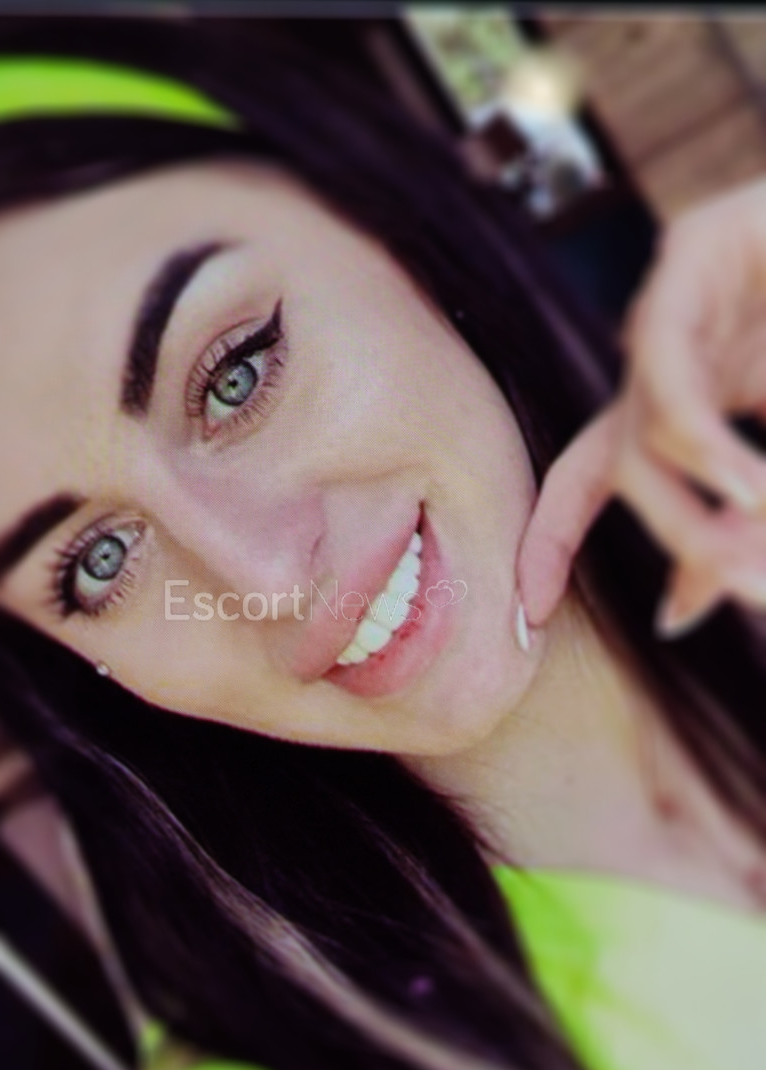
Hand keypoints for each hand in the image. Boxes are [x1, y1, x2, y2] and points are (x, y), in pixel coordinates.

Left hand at [517, 176, 765, 637]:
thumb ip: (736, 527)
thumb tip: (673, 616)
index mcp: (672, 401)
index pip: (587, 480)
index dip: (551, 540)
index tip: (526, 612)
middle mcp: (655, 361)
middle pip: (624, 467)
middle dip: (674, 539)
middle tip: (730, 583)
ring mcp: (671, 309)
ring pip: (642, 434)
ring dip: (696, 506)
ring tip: (751, 534)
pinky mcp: (689, 254)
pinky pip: (667, 374)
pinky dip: (704, 445)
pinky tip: (747, 487)